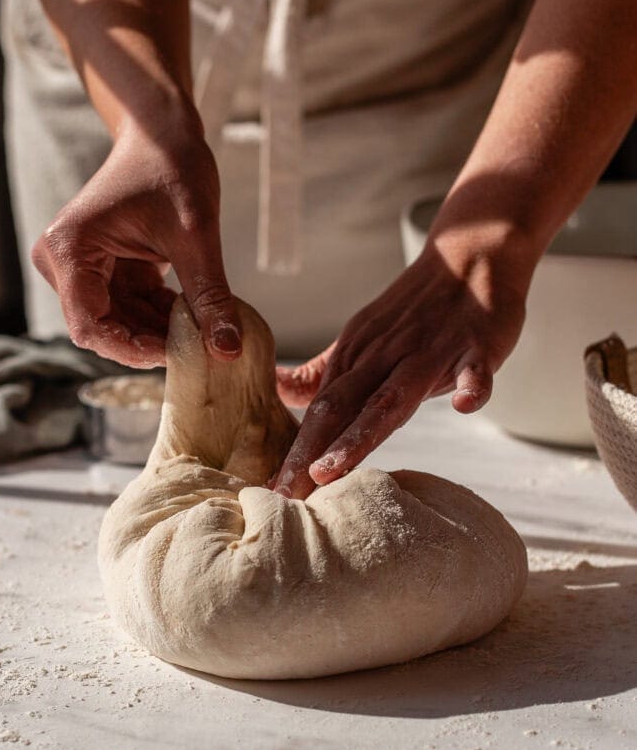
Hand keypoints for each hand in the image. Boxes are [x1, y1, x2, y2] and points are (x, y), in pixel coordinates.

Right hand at [32, 123, 240, 367]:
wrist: (163, 133)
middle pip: (104, 328)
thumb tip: (227, 350)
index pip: (90, 325)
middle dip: (150, 341)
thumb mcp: (196, 235)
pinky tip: (192, 311)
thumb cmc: (172, 166)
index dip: (131, 349)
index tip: (176, 353)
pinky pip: (129, 309)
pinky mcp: (102, 269)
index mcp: (70, 249)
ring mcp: (81, 267)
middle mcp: (63, 261)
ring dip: (159, 331)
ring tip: (201, 325)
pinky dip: (160, 316)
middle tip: (198, 345)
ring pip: (119, 323)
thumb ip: (209, 296)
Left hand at [273, 239, 529, 498]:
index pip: (321, 410)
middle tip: (286, 493)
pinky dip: (473, 386)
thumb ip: (325, 370)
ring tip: (331, 469)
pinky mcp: (476, 345)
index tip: (274, 490)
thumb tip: (279, 389)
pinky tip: (466, 405)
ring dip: (361, 433)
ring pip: (392, 396)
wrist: (470, 256)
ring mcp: (431, 351)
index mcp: (358, 355)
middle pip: (342, 407)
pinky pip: (476, 369)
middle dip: (311, 452)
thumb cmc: (417, 309)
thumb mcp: (363, 338)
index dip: (296, 451)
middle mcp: (386, 355)